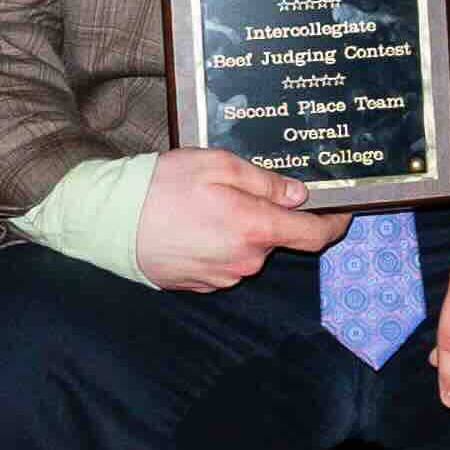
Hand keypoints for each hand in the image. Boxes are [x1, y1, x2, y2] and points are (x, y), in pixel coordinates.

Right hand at [133, 147, 347, 291]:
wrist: (107, 219)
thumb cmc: (161, 186)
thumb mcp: (219, 165)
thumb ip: (267, 182)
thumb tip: (300, 196)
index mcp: (256, 229)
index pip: (315, 235)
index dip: (334, 222)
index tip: (342, 209)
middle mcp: (245, 261)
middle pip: (276, 239)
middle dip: (268, 216)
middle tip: (237, 190)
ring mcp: (222, 277)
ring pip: (249, 250)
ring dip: (240, 230)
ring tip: (205, 206)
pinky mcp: (200, 284)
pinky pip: (224, 262)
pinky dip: (218, 244)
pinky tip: (192, 225)